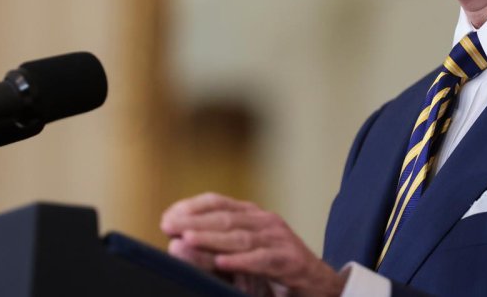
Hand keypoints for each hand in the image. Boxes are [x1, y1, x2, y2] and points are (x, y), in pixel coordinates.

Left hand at [161, 192, 346, 296]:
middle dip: (194, 221)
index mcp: (252, 214)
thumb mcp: (245, 251)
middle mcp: (265, 221)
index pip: (218, 202)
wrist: (318, 285)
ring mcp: (279, 239)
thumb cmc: (276, 267)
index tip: (167, 216)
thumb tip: (178, 243)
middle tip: (169, 226)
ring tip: (188, 239)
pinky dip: (241, 260)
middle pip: (225, 217)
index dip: (191, 207)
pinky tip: (222, 262)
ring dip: (212, 238)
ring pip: (240, 236)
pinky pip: (262, 259)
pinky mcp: (290, 260)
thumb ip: (218, 244)